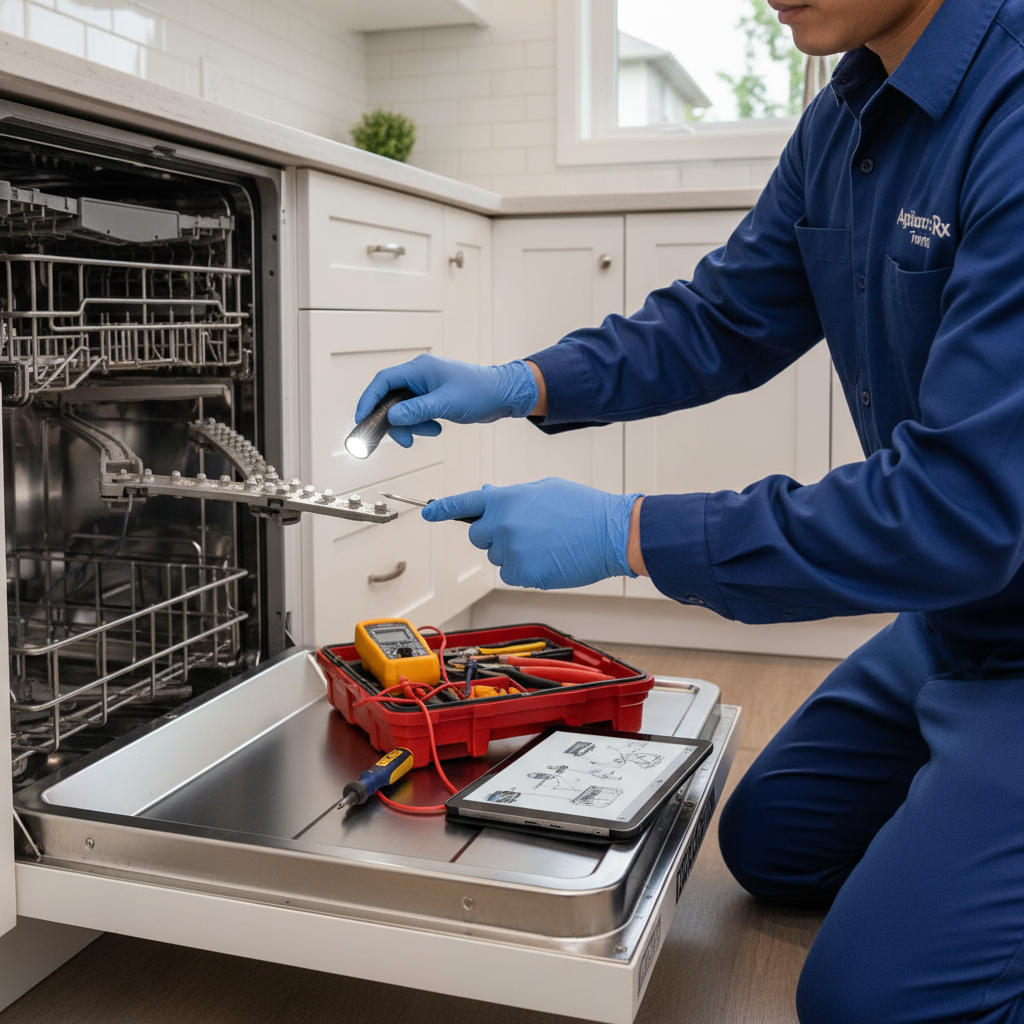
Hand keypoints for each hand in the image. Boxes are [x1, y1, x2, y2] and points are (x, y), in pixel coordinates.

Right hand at [353, 355, 538, 448]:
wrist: (503, 395)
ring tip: (431, 432)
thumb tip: (392, 417)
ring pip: (403, 410)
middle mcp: (419, 376)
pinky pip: (416, 414)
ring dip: (411, 426)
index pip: (384, 381)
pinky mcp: (432, 399)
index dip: (369, 399)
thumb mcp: (447, 403)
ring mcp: (426, 388)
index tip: (361, 419)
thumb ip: (418, 410)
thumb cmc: (480, 391)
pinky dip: (421, 425)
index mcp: (420, 368)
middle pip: (390, 398)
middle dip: (393, 421)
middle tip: (402, 439)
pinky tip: (436, 429)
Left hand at [422, 478, 641, 589]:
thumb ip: (511, 496)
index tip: (427, 512)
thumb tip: (489, 495)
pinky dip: (526, 571)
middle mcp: (502, 524)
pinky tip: (549, 559)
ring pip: (497, 557)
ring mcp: (510, 550)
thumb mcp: (544, 490)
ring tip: (546, 544)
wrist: (610, 532)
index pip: (464, 503)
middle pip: (478, 536)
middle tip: (524, 532)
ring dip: (514, 553)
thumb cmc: (583, 508)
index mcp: (506, 499)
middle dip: (493, 535)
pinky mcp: (522, 573)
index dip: (442, 508)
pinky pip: (512, 575)